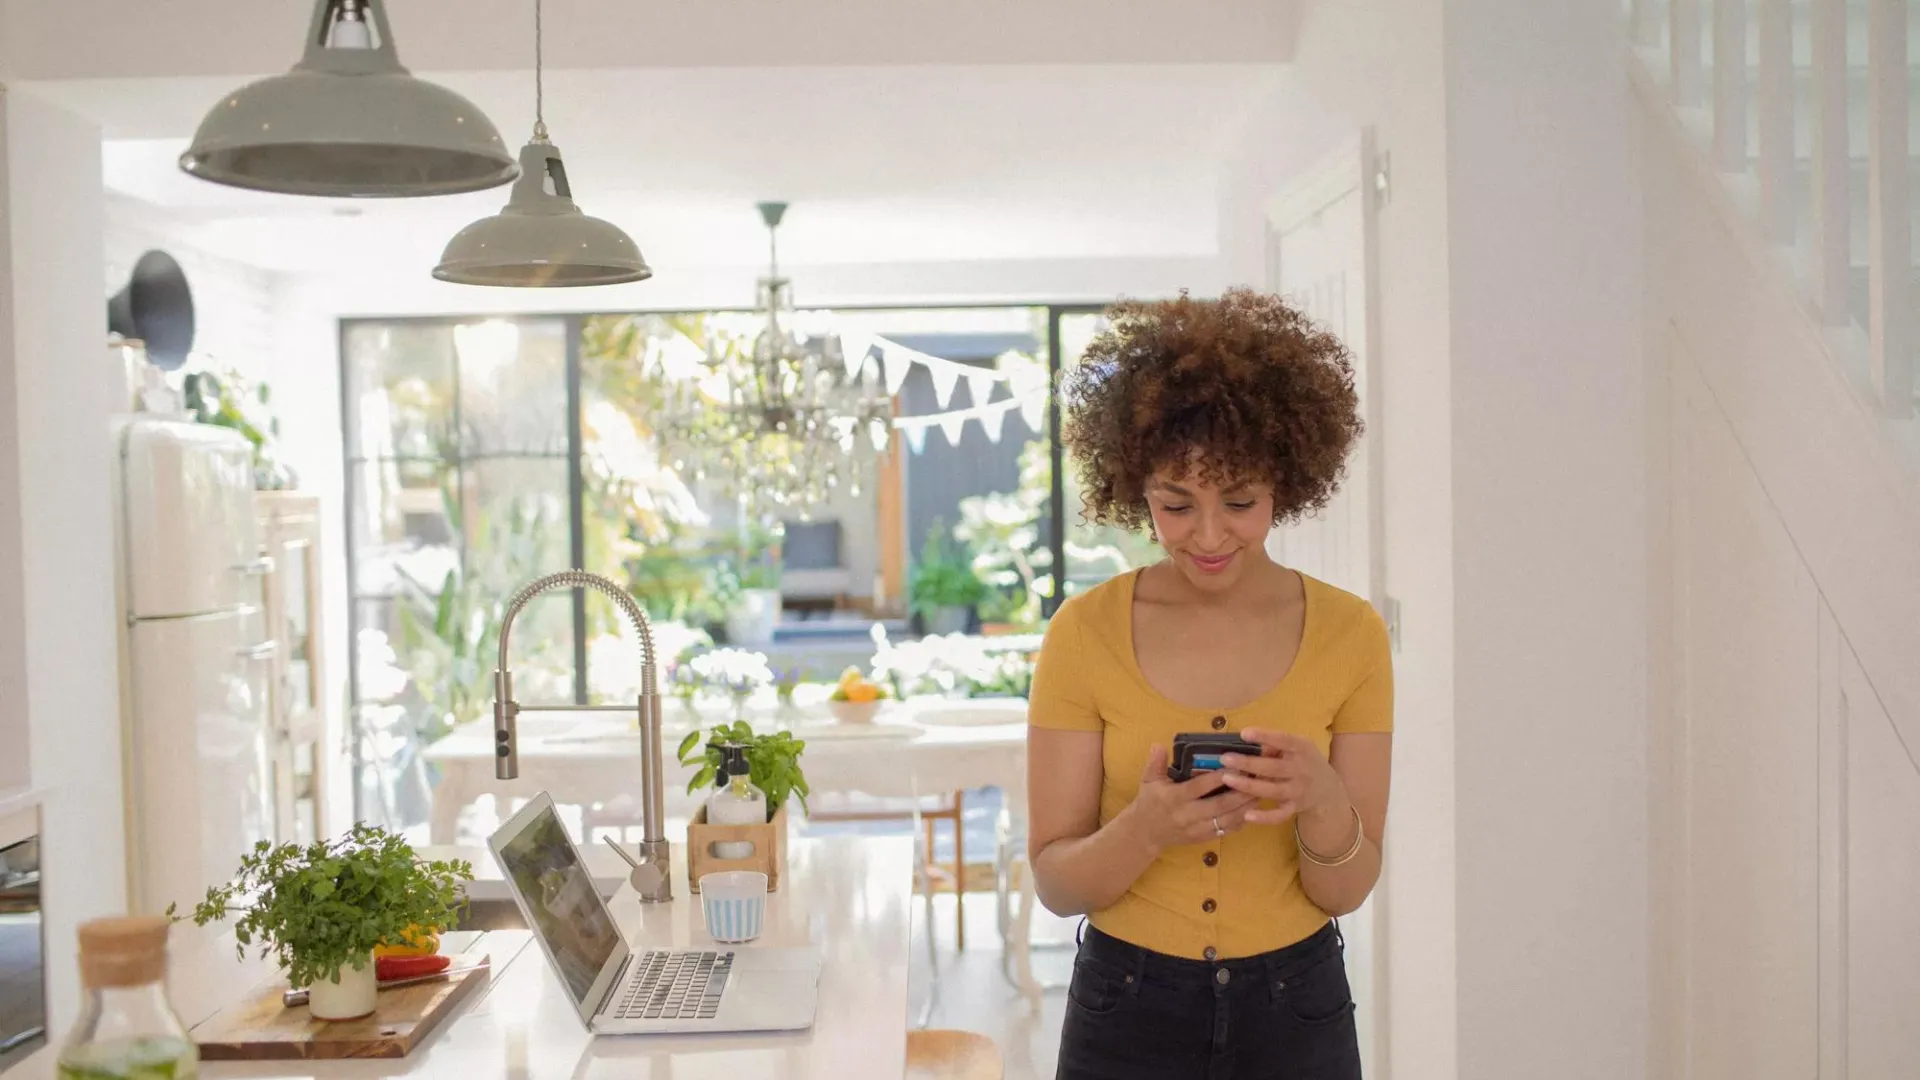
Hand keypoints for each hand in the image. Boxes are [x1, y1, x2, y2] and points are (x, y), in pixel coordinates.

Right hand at [1119, 744, 1259, 853]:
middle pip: (1219, 806)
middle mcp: (1187, 815)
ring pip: (1226, 820)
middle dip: (1240, 793)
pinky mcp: (1203, 838)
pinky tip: (1252, 811)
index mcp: (1174, 798)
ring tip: (1260, 793)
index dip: (1217, 778)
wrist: (1145, 834)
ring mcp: (1197, 829)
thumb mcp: (1148, 780)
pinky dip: (1241, 822)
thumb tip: (1159, 744)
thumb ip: (1155, 763)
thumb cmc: (1149, 802)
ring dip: (1245, 808)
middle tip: (1257, 780)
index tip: (1234, 767)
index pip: (1199, 787)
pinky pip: (1225, 831)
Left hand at [1219, 728, 1347, 825]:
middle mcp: (1302, 769)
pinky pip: (1280, 815)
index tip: (1244, 733)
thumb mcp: (1297, 747)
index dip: (1265, 736)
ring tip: (1228, 779)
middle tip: (1225, 759)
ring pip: (1273, 790)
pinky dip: (1265, 817)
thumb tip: (1251, 744)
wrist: (1328, 790)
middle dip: (1249, 763)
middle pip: (1274, 767)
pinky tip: (1247, 814)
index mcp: (1302, 749)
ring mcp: (1298, 790)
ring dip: (1249, 786)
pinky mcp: (1295, 807)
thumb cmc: (1304, 761)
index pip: (1284, 740)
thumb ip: (1276, 745)